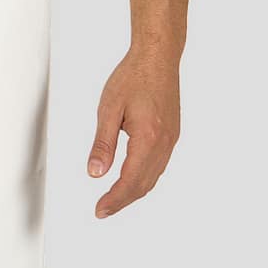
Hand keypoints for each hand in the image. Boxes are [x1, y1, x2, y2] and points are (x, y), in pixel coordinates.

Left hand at [87, 48, 180, 217]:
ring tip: (114, 199)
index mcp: (148, 138)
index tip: (99, 210)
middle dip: (122, 200)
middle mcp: (164, 142)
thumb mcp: (109, 109)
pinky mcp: (172, 134)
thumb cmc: (133, 77)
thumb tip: (95, 172)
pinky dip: (144, 178)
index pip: (130, 180)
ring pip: (153, 177)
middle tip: (102, 210)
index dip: (114, 199)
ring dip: (134, 192)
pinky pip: (159, 165)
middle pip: (143, 184)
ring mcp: (171, 139)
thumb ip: (102, 144)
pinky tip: (132, 179)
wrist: (158, 57)